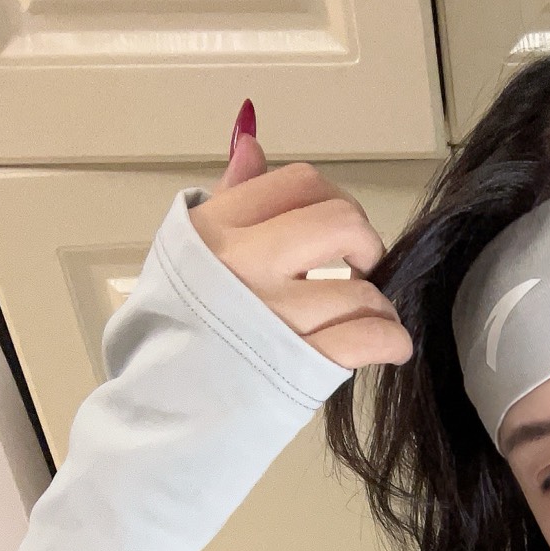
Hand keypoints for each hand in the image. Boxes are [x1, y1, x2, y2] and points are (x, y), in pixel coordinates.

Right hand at [187, 100, 414, 370]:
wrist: (158, 408)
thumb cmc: (176, 335)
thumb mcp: (185, 254)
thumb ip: (228, 199)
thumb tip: (250, 141)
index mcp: (217, 230)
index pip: (299, 183)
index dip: (332, 201)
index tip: (334, 231)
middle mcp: (246, 265)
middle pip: (342, 223)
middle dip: (365, 245)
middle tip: (359, 268)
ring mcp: (275, 316)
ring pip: (362, 290)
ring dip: (378, 306)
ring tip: (366, 319)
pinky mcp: (302, 364)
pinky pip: (370, 337)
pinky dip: (391, 340)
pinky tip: (389, 344)